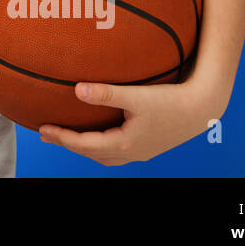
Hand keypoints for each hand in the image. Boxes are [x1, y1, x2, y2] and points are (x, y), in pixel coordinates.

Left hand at [37, 78, 224, 164]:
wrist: (202, 109)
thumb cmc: (170, 101)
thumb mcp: (136, 96)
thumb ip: (106, 93)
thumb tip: (77, 90)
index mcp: (125, 144)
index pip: (84, 144)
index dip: (62, 137)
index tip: (42, 129)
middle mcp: (131, 152)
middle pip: (91, 153)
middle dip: (69, 143)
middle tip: (47, 133)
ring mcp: (140, 152)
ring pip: (105, 155)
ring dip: (85, 147)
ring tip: (68, 135)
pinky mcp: (148, 145)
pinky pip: (116, 151)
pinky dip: (101, 145)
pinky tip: (99, 134)